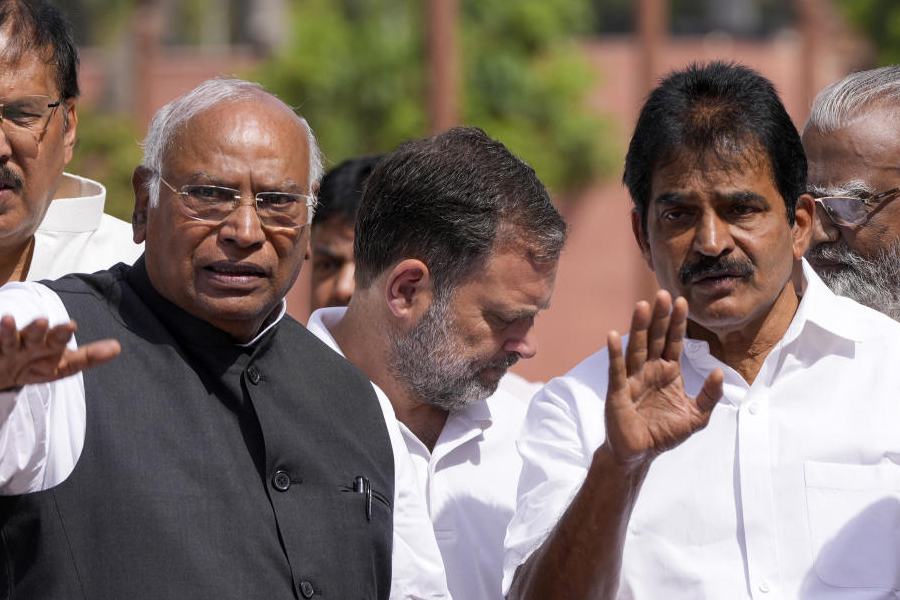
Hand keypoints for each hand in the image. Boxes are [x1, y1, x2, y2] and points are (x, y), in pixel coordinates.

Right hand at [0, 315, 120, 389]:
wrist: (4, 372)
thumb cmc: (37, 364)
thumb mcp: (63, 365)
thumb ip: (88, 357)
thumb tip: (117, 347)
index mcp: (49, 345)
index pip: (58, 339)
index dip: (63, 333)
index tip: (72, 325)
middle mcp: (29, 342)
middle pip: (33, 335)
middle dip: (37, 329)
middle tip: (42, 322)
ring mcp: (9, 347)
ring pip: (8, 338)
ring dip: (8, 330)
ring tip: (8, 320)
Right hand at [603, 290, 722, 468]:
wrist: (640, 454)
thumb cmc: (664, 434)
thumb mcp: (696, 417)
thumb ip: (709, 396)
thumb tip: (719, 372)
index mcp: (668, 373)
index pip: (674, 342)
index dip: (677, 323)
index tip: (682, 302)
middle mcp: (649, 371)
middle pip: (655, 339)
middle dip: (660, 317)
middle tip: (663, 294)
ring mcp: (632, 379)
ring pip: (637, 348)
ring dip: (639, 327)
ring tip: (642, 306)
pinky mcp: (618, 392)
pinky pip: (616, 370)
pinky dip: (614, 353)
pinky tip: (613, 335)